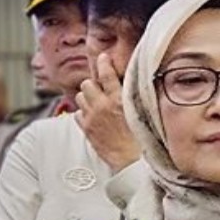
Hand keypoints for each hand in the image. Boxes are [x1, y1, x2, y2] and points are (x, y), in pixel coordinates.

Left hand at [75, 53, 140, 172]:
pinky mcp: (86, 129)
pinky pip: (77, 113)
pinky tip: (92, 116)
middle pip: (87, 83)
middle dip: (93, 84)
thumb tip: (130, 84)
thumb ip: (133, 97)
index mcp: (119, 99)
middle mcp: (102, 106)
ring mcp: (91, 117)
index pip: (106, 73)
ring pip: (80, 96)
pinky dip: (82, 112)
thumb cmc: (142, 139)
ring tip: (96, 102)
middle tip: (100, 88)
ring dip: (87, 97)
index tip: (102, 57)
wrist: (132, 162)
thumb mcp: (142, 113)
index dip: (103, 63)